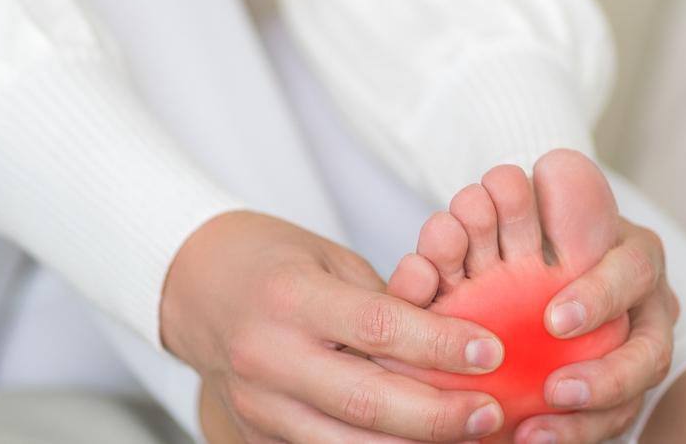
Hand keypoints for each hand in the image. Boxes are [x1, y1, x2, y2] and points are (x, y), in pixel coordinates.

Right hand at [162, 210, 507, 442]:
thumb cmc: (271, 262)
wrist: (194, 285)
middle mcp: (268, 357)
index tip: (491, 351)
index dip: (440, 346)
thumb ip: (386, 302)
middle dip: (439, 416)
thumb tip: (458, 340)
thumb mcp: (331, 260)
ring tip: (464, 436)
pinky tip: (414, 442)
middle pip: (366, 402)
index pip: (377, 329)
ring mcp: (257, 405)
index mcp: (289, 297)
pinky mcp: (255, 436)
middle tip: (489, 413)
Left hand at [516, 217, 678, 442]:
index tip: (555, 320)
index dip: (598, 298)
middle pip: (648, 354)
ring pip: (632, 399)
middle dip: (606, 379)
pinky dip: (572, 433)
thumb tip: (496, 185)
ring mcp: (639, 352)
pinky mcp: (622, 390)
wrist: (572, 257)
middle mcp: (647, 308)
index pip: (630, 274)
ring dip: (585, 422)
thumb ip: (526, 199)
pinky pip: (609, 420)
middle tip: (556, 391)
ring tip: (535, 435)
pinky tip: (532, 439)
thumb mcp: (551, 200)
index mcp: (632, 255)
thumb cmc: (554, 224)